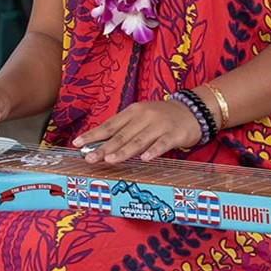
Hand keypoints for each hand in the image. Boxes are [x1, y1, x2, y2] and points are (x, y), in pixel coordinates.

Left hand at [72, 99, 202, 163]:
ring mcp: (159, 124)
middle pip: (121, 135)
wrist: (193, 110)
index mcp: (133, 112)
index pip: (109, 125)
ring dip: (123, 150)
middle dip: (103, 147)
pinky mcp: (174, 133)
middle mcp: (144, 116)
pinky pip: (162, 143)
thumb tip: (100, 145)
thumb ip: (124, 130)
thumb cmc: (162, 117)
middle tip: (89, 158)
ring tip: (110, 159)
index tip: (77, 144)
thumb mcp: (141, 117)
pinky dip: (153, 151)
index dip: (93, 135)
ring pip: (138, 140)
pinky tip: (144, 159)